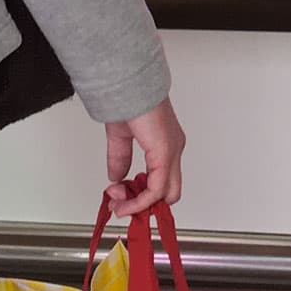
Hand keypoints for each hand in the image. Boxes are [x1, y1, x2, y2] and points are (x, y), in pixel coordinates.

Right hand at [106, 100, 184, 216]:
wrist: (126, 84)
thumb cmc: (127, 99)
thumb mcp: (121, 137)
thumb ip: (120, 159)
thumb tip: (117, 179)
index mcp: (166, 144)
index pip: (163, 181)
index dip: (142, 195)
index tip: (119, 199)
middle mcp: (173, 150)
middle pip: (170, 193)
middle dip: (144, 206)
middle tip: (120, 206)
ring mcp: (172, 152)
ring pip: (166, 195)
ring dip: (137, 205)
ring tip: (117, 203)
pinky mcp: (164, 153)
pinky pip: (156, 189)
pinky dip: (139, 201)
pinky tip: (124, 201)